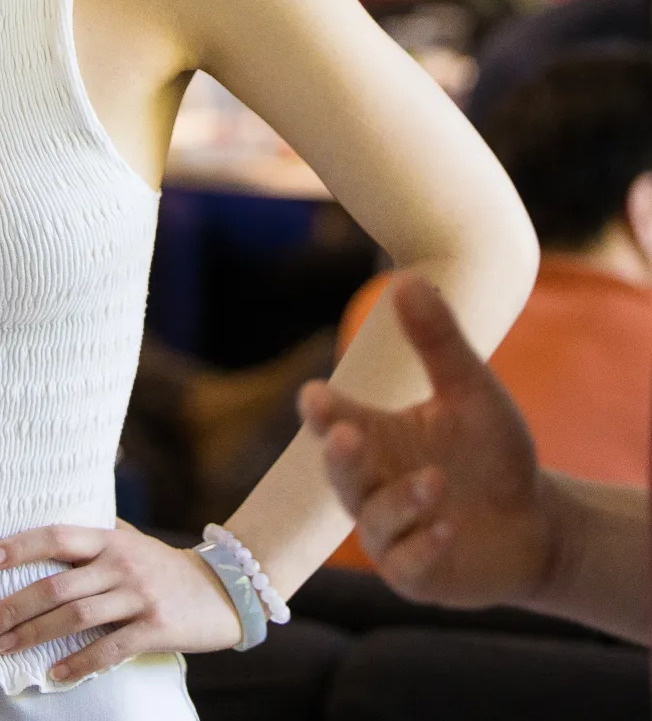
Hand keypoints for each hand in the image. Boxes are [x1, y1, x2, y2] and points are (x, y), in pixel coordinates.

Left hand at [0, 520, 240, 680]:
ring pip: (75, 617)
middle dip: (13, 606)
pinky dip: (78, 664)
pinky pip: (109, 649)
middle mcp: (120, 563)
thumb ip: (96, 533)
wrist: (221, 590)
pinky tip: (53, 675)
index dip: (19, 546)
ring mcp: (138, 596)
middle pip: (56, 584)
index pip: (56, 536)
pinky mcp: (155, 628)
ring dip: (33, 635)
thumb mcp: (131, 539)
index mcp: (109, 539)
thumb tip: (49, 527)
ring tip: (3, 648)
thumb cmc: (164, 565)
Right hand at [298, 273, 555, 610]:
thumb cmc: (492, 452)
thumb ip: (438, 341)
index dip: (320, 409)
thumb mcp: (472, 392)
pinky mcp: (415, 574)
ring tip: (436, 481)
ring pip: (372, 517)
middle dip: (338, 455)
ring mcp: (390, 531)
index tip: (315, 397)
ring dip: (399, 500)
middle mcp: (371, 483)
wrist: (537, 525)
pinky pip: (403, 564)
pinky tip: (448, 527)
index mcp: (375, 435)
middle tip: (345, 434)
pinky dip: (421, 546)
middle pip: (338, 470)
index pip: (333, 418)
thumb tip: (408, 277)